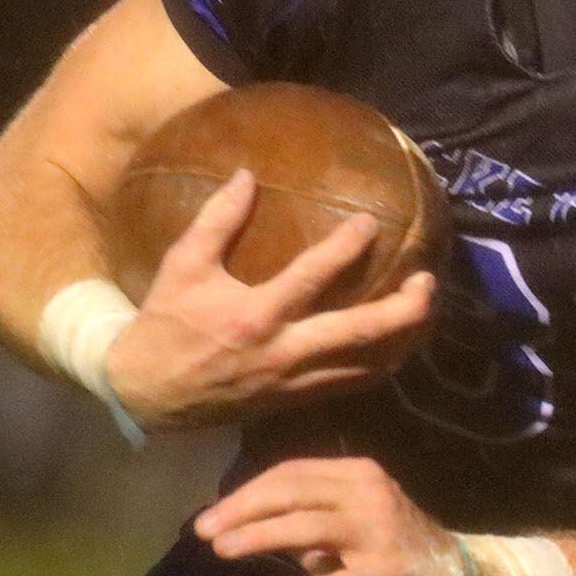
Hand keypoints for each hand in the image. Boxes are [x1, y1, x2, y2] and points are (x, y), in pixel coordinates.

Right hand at [105, 169, 433, 430]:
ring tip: (426, 310)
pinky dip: (382, 365)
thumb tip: (247, 175)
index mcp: (256, 316)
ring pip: (368, 367)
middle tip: (428, 281)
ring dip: (404, 340)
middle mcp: (284, 352)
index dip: (347, 247)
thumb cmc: (166, 324)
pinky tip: (399, 344)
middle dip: (404, 310)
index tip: (372, 222)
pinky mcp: (297, 400)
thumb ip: (217, 220)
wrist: (147, 394)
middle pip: (362, 334)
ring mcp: (295, 382)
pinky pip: (352, 384)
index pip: (314, 276)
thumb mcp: (184, 266)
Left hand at [195, 457, 475, 575]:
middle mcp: (369, 494)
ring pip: (311, 527)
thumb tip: (245, 526)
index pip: (291, 473)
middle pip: (294, 493)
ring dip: (262, 538)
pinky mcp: (390, 575)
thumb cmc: (393, 551)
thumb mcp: (349, 525)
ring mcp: (381, 533)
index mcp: (357, 474)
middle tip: (202, 531)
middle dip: (243, 510)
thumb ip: (305, 522)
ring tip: (224, 551)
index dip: (245, 493)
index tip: (209, 516)